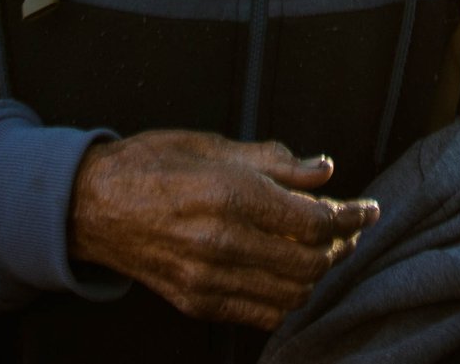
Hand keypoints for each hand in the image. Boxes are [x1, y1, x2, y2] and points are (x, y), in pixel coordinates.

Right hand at [68, 130, 379, 330]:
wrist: (92, 206)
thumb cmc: (151, 165)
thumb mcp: (213, 146)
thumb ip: (275, 162)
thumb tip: (324, 170)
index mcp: (229, 195)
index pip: (314, 221)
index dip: (351, 217)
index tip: (367, 210)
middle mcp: (222, 243)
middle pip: (310, 262)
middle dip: (341, 246)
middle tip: (350, 229)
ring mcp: (208, 279)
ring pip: (291, 293)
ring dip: (318, 275)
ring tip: (326, 252)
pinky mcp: (198, 302)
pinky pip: (262, 313)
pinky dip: (288, 299)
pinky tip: (293, 277)